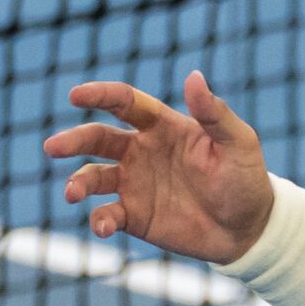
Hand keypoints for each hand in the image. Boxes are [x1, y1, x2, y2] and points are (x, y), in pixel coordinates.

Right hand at [44, 72, 276, 264]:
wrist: (250, 230)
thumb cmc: (247, 181)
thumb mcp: (239, 144)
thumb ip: (215, 113)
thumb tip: (194, 75)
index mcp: (163, 127)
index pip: (126, 102)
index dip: (100, 95)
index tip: (76, 95)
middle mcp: (141, 151)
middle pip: (98, 138)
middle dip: (74, 140)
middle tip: (54, 147)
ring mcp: (134, 183)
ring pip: (93, 177)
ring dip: (78, 183)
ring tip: (73, 193)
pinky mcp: (134, 215)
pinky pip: (107, 214)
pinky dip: (99, 220)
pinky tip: (103, 226)